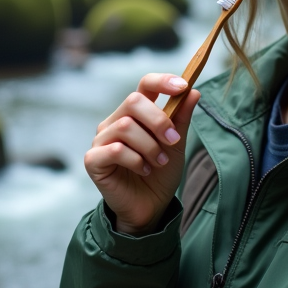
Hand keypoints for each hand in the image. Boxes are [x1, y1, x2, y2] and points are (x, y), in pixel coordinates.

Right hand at [84, 73, 199, 235]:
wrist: (150, 207)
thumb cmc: (160, 173)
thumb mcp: (176, 145)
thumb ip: (181, 118)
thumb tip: (193, 91)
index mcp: (135, 114)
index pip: (144, 85)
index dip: (162, 81)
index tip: (182, 86)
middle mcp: (115, 122)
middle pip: (133, 101)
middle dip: (158, 120)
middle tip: (173, 140)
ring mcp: (101, 140)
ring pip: (126, 127)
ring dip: (150, 146)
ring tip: (159, 162)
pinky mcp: (93, 160)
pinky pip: (116, 150)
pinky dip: (136, 160)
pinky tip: (144, 170)